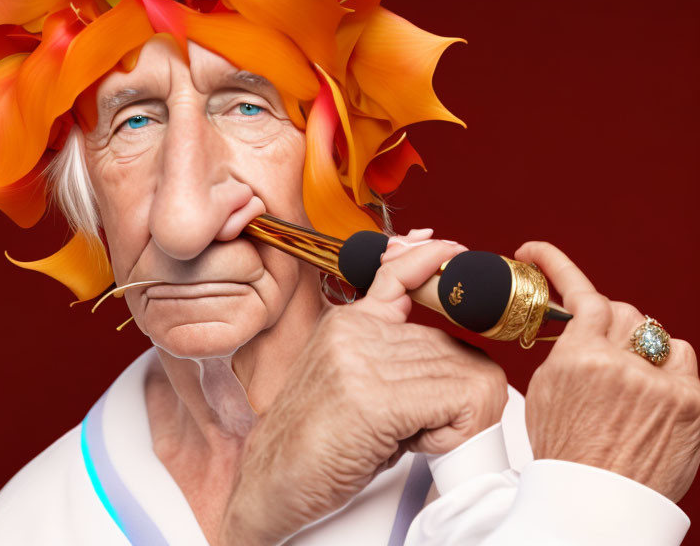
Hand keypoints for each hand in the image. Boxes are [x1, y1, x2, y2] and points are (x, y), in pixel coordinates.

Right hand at [218, 231, 507, 545]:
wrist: (268, 483)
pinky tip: (420, 443)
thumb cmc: (313, 441)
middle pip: (454, 343)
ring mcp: (362, 359)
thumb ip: (391, 353)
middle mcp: (355, 329)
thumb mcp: (351, 381)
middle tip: (420, 427)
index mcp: (348, 321)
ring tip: (408, 438)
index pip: (400, 275)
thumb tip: (449, 350)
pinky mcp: (375, 397)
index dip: (431, 260)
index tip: (453, 250)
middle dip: (454, 391)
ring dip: (454, 416)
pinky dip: (455, 432)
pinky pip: (461, 401)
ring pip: (466, 374)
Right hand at [519, 241, 699, 502]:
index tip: (534, 251)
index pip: (579, 293)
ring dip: (640, 345)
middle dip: (608, 323)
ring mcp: (661, 384)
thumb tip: (574, 322)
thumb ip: (564, 348)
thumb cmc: (566, 452)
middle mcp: (622, 366)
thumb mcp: (545, 392)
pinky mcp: (692, 404)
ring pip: (655, 332)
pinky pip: (682, 357)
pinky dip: (668, 367)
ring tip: (630, 377)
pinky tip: (654, 390)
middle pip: (621, 310)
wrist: (595, 504)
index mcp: (579, 360)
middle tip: (599, 344)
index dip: (555, 264)